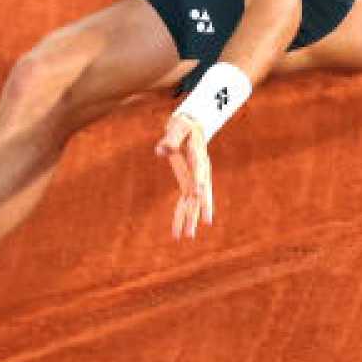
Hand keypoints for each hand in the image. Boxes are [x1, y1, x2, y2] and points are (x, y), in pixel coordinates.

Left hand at [154, 112, 212, 239]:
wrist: (192, 126)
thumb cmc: (184, 126)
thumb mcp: (178, 127)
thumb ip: (171, 138)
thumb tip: (160, 150)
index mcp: (199, 157)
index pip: (199, 172)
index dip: (199, 183)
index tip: (199, 194)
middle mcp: (201, 172)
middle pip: (199, 194)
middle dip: (195, 212)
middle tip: (191, 231)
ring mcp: (197, 178)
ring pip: (194, 201)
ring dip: (190, 218)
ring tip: (187, 236)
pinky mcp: (191, 181)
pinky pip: (187, 199)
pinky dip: (184, 211)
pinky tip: (183, 225)